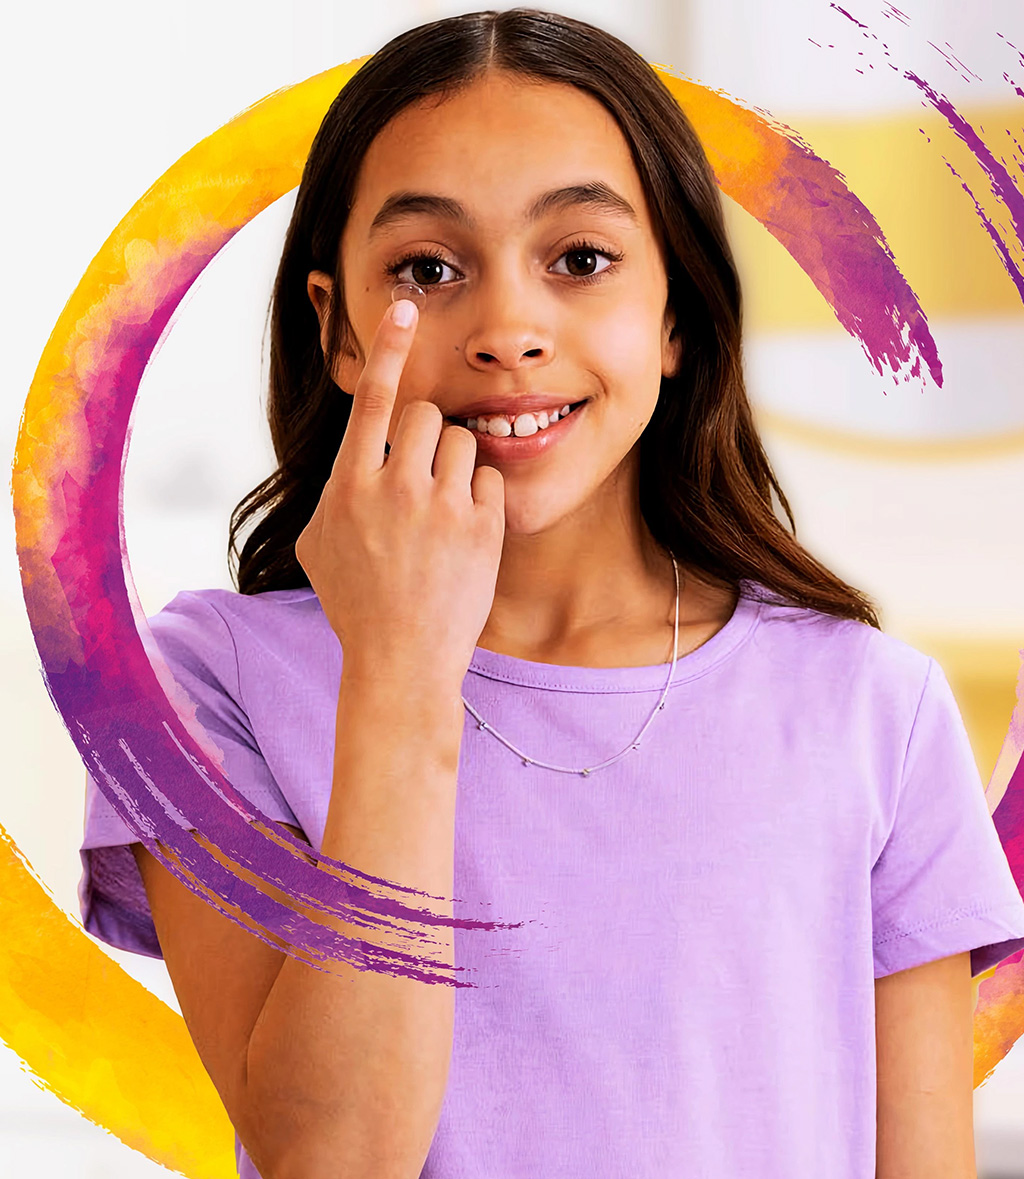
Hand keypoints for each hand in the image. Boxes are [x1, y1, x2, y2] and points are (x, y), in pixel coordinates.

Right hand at [295, 299, 504, 684]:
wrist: (401, 663)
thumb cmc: (355, 605)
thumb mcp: (318, 546)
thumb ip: (332, 491)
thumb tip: (350, 458)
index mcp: (350, 486)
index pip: (374, 400)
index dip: (390, 349)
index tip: (405, 307)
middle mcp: (396, 488)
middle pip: (428, 415)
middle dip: (428, 436)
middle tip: (422, 476)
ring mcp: (443, 508)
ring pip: (464, 443)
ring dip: (455, 467)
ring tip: (441, 514)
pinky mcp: (482, 528)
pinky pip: (490, 481)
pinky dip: (479, 500)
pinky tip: (463, 537)